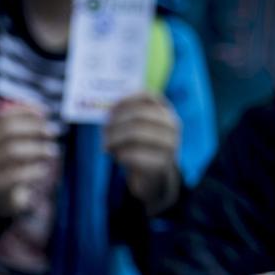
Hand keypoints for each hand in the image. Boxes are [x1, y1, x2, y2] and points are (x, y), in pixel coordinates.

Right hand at [0, 101, 60, 219]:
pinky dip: (32, 171)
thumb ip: (25, 131)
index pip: (3, 118)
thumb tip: (44, 113)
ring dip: (36, 149)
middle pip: (7, 131)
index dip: (25, 112)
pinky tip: (43, 170)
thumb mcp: (16, 149)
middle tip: (53, 131)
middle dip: (33, 128)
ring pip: (11, 151)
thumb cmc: (11, 170)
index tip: (46, 113)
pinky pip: (14, 176)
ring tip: (52, 152)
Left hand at [104, 92, 181, 213]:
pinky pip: (134, 155)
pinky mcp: (163, 164)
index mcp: (166, 112)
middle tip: (103, 133)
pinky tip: (118, 158)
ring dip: (114, 139)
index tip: (108, 110)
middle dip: (115, 123)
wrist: (155, 178)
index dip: (125, 100)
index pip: (147, 96)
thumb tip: (107, 111)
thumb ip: (126, 117)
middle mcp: (172, 125)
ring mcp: (170, 144)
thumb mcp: (137, 129)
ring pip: (135, 134)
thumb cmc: (141, 149)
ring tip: (106, 146)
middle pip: (137, 115)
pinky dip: (120, 155)